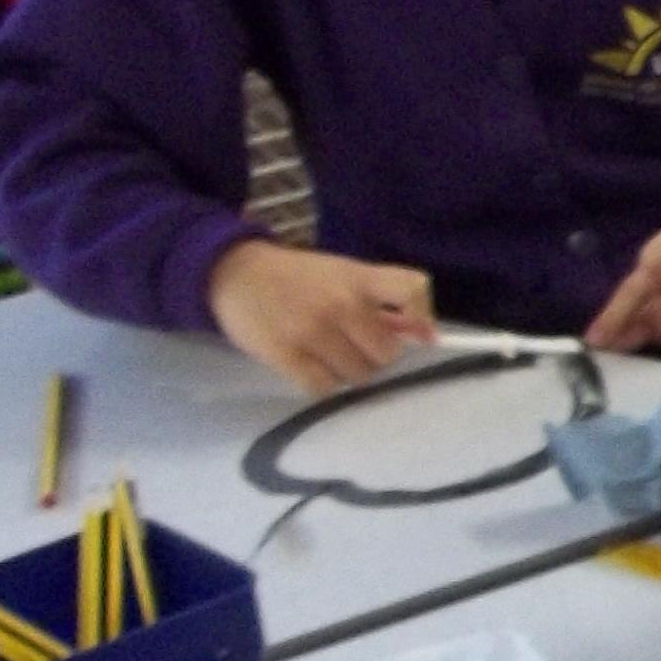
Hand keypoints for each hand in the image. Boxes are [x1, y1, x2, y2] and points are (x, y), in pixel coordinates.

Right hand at [206, 239, 436, 392]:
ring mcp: (311, 330)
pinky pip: (324, 388)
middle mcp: (340, 302)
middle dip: (376, 355)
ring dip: (348, 372)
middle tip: (355, 346)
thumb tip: (426, 335)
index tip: (418, 334)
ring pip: (358, 376)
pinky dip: (322, 383)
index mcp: (358, 277)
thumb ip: (382, 302)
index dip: (421, 316)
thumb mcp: (342, 274)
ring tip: (328, 354)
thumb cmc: (297, 277)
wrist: (234, 272)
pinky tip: (310, 366)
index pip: (412, 290)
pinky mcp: (285, 355)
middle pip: (386, 353)